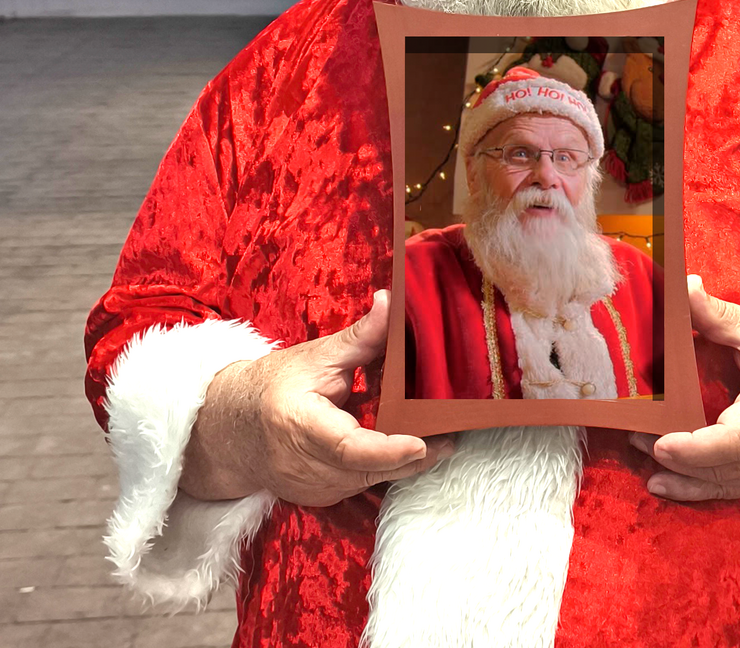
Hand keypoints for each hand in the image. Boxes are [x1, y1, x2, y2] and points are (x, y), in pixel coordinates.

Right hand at [180, 290, 453, 505]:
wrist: (228, 431)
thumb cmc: (272, 387)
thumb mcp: (316, 356)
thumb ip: (360, 338)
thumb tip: (392, 303)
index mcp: (298, 424)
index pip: (348, 446)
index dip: (388, 449)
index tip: (421, 443)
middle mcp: (305, 466)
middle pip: (371, 466)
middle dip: (415, 450)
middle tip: (451, 428)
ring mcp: (315, 488)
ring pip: (375, 476)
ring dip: (404, 454)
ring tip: (432, 426)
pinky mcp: (326, 496)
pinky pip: (367, 480)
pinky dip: (387, 460)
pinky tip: (404, 437)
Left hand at [630, 276, 739, 501]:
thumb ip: (718, 314)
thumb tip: (681, 287)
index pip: (735, 440)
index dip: (696, 448)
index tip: (662, 442)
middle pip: (725, 467)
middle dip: (678, 461)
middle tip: (635, 439)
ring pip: (728, 484)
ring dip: (685, 480)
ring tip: (645, 467)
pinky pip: (736, 489)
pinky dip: (702, 490)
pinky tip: (669, 485)